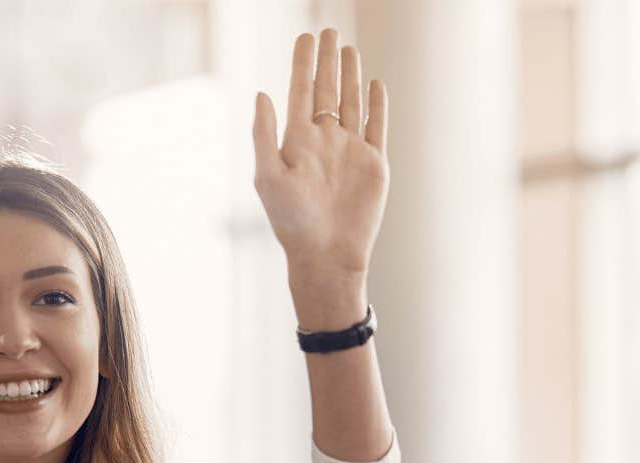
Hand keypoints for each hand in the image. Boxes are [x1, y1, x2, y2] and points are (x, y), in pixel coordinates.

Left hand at [253, 28, 388, 326]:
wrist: (327, 254)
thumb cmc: (292, 222)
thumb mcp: (268, 176)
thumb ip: (264, 134)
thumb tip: (261, 93)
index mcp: (297, 140)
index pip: (301, 91)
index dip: (302, 63)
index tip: (305, 37)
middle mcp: (324, 140)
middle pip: (327, 90)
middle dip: (326, 60)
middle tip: (327, 31)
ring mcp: (350, 150)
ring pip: (352, 103)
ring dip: (350, 75)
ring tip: (348, 48)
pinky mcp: (374, 163)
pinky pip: (377, 126)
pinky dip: (377, 104)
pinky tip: (374, 84)